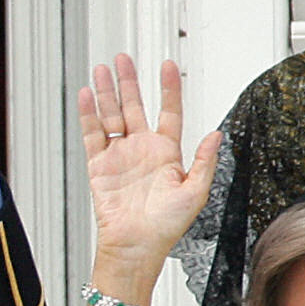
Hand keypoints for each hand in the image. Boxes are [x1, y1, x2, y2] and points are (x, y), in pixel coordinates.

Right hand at [78, 55, 219, 289]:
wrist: (136, 247)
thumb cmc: (166, 227)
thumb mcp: (195, 193)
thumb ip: (204, 161)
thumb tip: (216, 135)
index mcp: (166, 153)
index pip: (168, 111)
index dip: (168, 88)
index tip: (167, 66)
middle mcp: (142, 150)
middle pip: (134, 106)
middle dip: (128, 81)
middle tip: (123, 59)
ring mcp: (119, 156)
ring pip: (111, 115)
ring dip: (107, 92)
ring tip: (102, 69)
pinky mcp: (99, 166)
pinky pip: (93, 134)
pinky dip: (89, 114)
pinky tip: (88, 96)